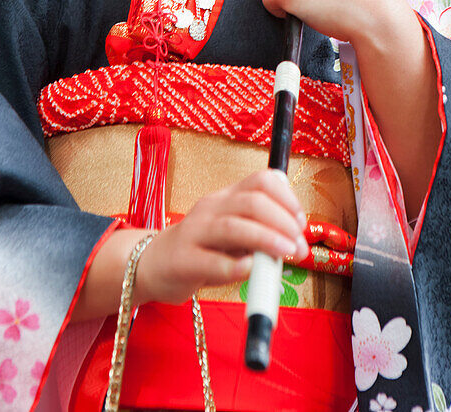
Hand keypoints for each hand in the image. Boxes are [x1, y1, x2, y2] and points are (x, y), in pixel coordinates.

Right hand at [135, 169, 307, 305]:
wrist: (149, 264)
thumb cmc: (200, 250)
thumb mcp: (229, 234)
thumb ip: (257, 232)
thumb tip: (293, 242)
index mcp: (225, 198)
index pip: (261, 180)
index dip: (287, 197)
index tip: (301, 222)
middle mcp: (211, 208)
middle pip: (252, 202)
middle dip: (283, 221)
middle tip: (299, 245)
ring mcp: (195, 232)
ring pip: (234, 227)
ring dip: (266, 239)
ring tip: (286, 253)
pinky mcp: (183, 260)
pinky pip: (212, 261)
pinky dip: (236, 265)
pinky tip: (250, 269)